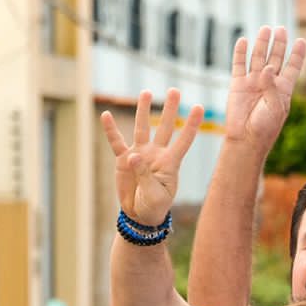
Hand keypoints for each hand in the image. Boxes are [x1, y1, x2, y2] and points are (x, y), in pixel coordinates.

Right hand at [103, 89, 203, 226]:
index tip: (199, 107)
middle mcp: (156, 154)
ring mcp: (140, 154)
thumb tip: (134, 154)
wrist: (139, 214)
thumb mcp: (154, 195)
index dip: (191, 125)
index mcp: (170, 163)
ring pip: (142, 128)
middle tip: (175, 90)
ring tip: (145, 92)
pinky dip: (111, 130)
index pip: (184, 140)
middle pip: (165, 127)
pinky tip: (106, 115)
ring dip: (143, 110)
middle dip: (170, 109)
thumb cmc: (154, 206)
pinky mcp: (123, 159)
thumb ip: (145, 175)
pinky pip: (116, 142)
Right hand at [224, 27, 305, 158]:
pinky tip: (243, 40)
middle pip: (275, 58)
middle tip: (281, 29)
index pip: (292, 67)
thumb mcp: (276, 107)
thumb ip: (272, 87)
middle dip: (278, 44)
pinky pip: (239, 65)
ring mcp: (253, 81)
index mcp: (283, 88)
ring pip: (257, 57)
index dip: (297, 54)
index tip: (302, 40)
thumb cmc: (266, 126)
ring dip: (261, 43)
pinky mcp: (237, 84)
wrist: (246, 138)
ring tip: (265, 29)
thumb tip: (266, 67)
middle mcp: (269, 82)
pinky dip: (240, 52)